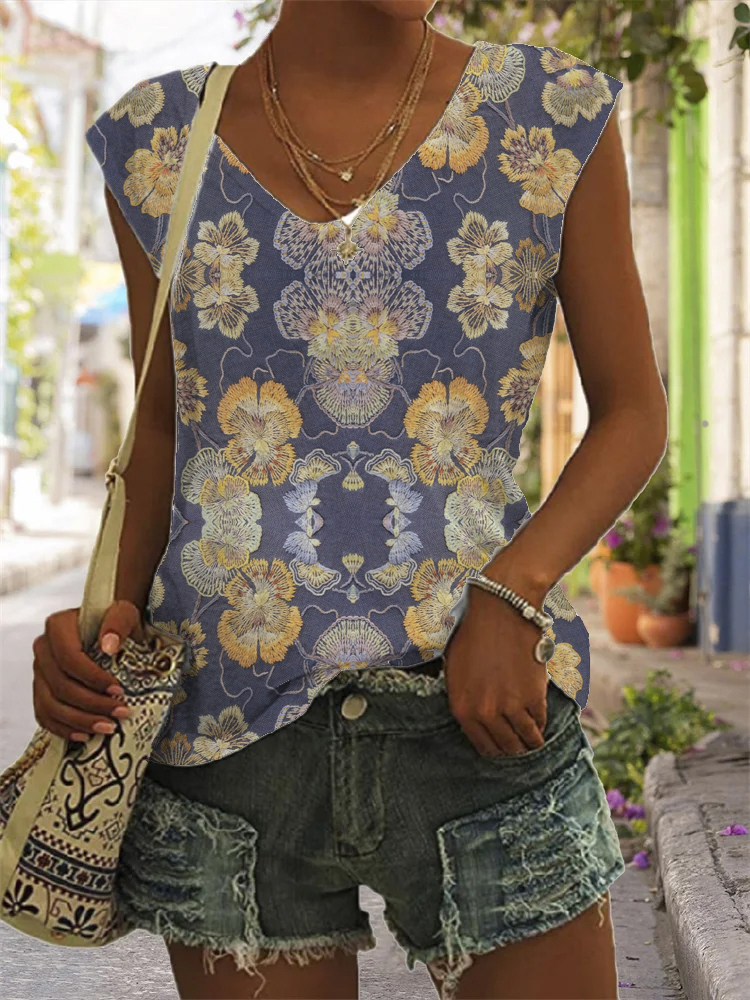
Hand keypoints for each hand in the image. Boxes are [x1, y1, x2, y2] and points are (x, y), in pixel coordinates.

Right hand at [32, 599, 141, 743]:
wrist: (110, 630)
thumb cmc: (117, 622)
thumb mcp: (124, 615)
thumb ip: (118, 623)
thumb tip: (108, 646)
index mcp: (58, 627)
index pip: (69, 658)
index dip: (93, 678)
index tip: (118, 690)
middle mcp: (43, 649)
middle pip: (60, 685)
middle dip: (92, 704)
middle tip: (121, 713)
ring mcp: (39, 672)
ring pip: (51, 705)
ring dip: (80, 721)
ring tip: (109, 728)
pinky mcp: (41, 690)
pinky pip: (45, 715)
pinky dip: (64, 729)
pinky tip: (85, 735)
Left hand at [443, 584, 548, 757]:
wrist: (500, 610)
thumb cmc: (474, 633)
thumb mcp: (454, 669)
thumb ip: (462, 696)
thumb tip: (473, 715)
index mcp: (461, 707)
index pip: (482, 745)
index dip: (494, 749)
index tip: (502, 749)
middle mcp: (484, 713)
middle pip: (505, 746)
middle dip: (514, 749)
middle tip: (521, 747)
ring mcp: (510, 707)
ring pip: (526, 739)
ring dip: (531, 742)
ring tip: (535, 741)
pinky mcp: (533, 697)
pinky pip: (540, 721)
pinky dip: (541, 723)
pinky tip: (541, 722)